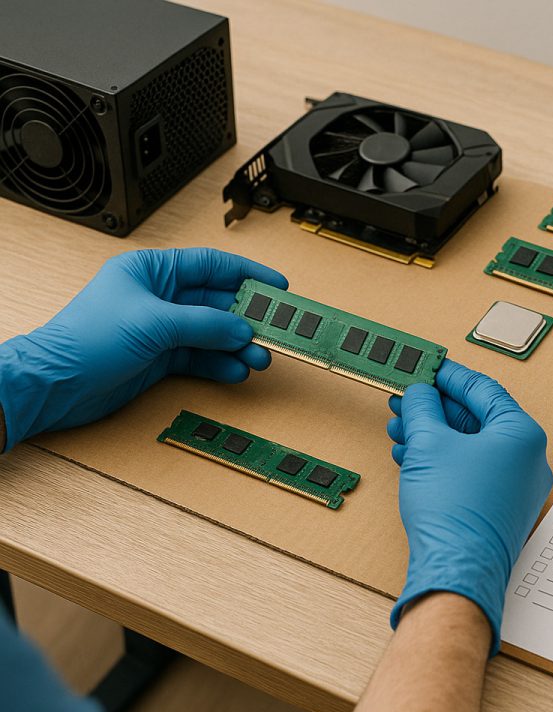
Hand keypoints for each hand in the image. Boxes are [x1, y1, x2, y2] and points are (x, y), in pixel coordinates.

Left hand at [0, 248, 286, 450]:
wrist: (56, 384)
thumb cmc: (85, 339)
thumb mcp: (153, 323)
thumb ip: (204, 324)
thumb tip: (241, 328)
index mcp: (152, 271)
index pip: (211, 265)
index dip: (247, 274)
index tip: (276, 286)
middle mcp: (160, 298)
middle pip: (217, 303)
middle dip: (247, 318)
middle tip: (276, 329)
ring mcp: (161, 330)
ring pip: (212, 334)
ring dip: (237, 346)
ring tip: (259, 358)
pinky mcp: (160, 359)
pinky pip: (200, 358)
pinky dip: (220, 365)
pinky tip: (237, 370)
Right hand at [387, 359, 552, 653]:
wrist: (456, 569)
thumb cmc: (454, 510)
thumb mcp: (428, 443)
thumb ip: (423, 408)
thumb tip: (419, 394)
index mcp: (521, 434)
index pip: (483, 389)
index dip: (449, 376)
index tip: (427, 369)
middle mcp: (525, 458)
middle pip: (474, 418)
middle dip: (433, 409)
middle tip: (406, 400)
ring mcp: (513, 485)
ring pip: (468, 446)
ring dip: (431, 435)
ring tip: (400, 429)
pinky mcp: (497, 506)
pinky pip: (468, 469)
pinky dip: (440, 459)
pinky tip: (411, 456)